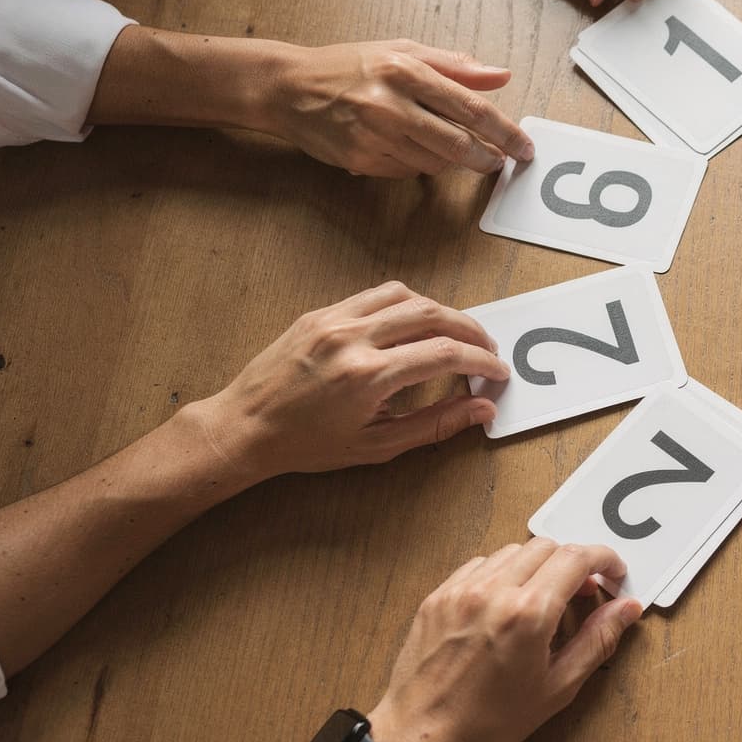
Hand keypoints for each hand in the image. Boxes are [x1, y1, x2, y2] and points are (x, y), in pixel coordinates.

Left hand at [190, 281, 507, 482]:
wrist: (245, 427)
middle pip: (432, 315)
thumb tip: (481, 410)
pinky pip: (375, 296)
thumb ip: (435, 424)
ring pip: (406, 296)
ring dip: (440, 311)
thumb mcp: (376, 446)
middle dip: (470, 331)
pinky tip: (414, 323)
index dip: (481, 362)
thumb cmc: (306, 444)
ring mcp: (334, 319)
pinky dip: (405, 304)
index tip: (496, 372)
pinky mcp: (321, 312)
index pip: (444, 355)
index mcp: (368, 376)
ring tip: (455, 334)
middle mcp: (352, 339)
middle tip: (486, 349)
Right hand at [254, 39, 532, 177]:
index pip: (470, 107)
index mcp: (405, 70)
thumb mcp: (401, 51)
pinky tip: (412, 148)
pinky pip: (409, 171)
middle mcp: (390, 103)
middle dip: (488, 157)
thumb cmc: (349, 65)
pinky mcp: (362, 159)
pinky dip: (421, 164)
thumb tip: (501, 75)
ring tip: (451, 147)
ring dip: (453, 161)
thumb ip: (454, 65)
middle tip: (500, 161)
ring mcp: (374, 135)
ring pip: (435, 162)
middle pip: (458, 144)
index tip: (523, 146)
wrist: (289, 87)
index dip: (504, 131)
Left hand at [368, 539, 643, 741]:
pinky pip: (480, 565)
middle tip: (582, 592)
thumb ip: (597, 640)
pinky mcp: (439, 595)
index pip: (576, 557)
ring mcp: (462, 590)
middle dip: (573, 563)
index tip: (613, 573)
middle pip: (547, 546)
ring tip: (543, 598)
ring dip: (537, 565)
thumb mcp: (557, 687)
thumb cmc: (490, 720)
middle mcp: (494, 591)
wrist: (422, 735)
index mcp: (528, 613)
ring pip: (513, 551)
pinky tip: (506, 602)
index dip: (604, 559)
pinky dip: (503, 573)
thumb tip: (628, 608)